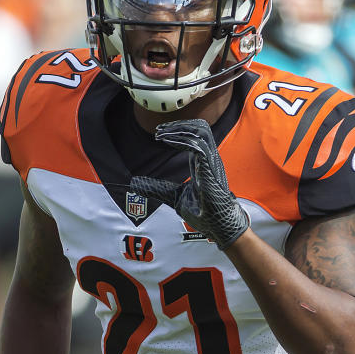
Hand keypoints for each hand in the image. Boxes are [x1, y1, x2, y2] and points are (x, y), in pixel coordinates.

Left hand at [130, 119, 248, 249]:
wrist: (219, 228)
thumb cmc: (204, 212)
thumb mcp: (174, 197)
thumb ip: (157, 187)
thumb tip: (135, 184)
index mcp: (202, 162)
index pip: (194, 137)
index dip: (178, 131)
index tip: (159, 133)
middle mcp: (208, 159)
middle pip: (198, 129)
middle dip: (178, 125)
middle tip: (159, 130)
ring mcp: (211, 163)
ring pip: (200, 132)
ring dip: (180, 129)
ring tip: (162, 133)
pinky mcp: (210, 169)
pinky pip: (200, 146)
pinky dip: (183, 140)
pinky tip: (169, 141)